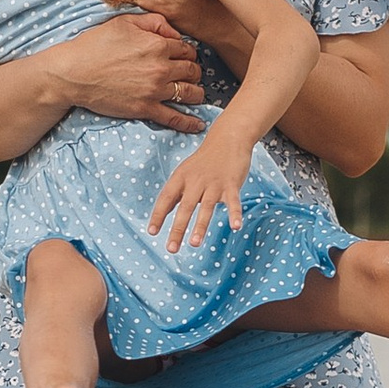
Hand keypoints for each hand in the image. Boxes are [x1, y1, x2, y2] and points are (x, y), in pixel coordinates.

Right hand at [60, 11, 208, 132]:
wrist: (74, 73)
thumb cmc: (95, 45)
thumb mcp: (124, 22)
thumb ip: (153, 22)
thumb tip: (174, 32)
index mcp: (158, 44)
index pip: (187, 49)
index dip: (186, 52)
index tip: (183, 56)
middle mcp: (161, 67)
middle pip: (193, 70)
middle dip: (194, 71)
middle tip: (189, 73)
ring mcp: (155, 90)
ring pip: (190, 93)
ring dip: (196, 93)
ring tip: (195, 93)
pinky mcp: (145, 109)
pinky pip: (174, 118)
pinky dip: (189, 123)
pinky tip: (197, 125)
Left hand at [146, 121, 255, 254]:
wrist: (228, 138)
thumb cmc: (204, 160)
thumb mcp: (185, 173)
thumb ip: (175, 193)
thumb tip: (161, 213)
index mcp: (181, 178)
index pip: (166, 198)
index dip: (158, 215)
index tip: (152, 232)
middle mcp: (196, 181)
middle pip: (185, 208)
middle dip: (177, 229)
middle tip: (171, 249)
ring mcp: (214, 183)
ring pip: (206, 207)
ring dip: (200, 227)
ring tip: (194, 244)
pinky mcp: (231, 184)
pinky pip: (233, 202)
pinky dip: (235, 214)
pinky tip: (236, 227)